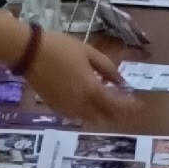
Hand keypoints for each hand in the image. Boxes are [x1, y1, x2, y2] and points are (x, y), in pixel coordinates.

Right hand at [24, 30, 138, 127]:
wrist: (29, 52)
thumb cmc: (61, 47)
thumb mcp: (89, 52)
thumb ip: (107, 69)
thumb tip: (122, 82)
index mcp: (90, 89)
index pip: (116, 105)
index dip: (129, 107)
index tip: (139, 104)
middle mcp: (80, 104)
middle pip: (105, 118)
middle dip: (118, 114)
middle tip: (125, 106)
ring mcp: (66, 108)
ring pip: (90, 120)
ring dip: (103, 115)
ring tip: (108, 103)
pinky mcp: (55, 108)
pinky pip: (76, 117)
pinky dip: (87, 113)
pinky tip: (88, 102)